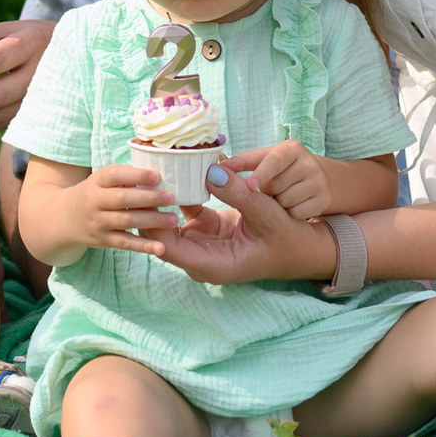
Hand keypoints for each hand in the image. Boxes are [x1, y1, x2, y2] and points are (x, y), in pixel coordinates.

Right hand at [22, 163, 179, 263]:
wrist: (63, 219)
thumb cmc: (93, 194)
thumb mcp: (101, 181)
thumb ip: (124, 176)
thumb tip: (158, 168)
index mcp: (96, 181)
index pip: (114, 174)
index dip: (135, 175)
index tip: (156, 175)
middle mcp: (94, 201)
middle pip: (122, 199)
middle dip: (148, 198)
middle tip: (171, 197)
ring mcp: (97, 222)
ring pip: (126, 221)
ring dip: (151, 221)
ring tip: (173, 218)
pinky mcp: (102, 240)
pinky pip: (125, 243)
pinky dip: (143, 246)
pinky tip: (161, 248)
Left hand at [153, 170, 336, 287]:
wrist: (300, 248)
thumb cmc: (288, 239)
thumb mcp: (268, 215)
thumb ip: (241, 194)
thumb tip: (211, 171)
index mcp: (213, 266)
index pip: (168, 249)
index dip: (150, 224)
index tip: (139, 197)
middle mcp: (201, 259)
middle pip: (162, 236)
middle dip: (149, 209)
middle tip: (135, 179)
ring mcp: (202, 243)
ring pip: (170, 222)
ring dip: (160, 199)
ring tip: (147, 171)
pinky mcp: (206, 229)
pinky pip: (185, 209)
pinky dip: (179, 192)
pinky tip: (170, 171)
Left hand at [222, 141, 332, 220]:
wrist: (315, 179)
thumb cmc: (280, 169)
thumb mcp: (263, 160)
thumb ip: (241, 163)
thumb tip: (216, 169)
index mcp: (292, 148)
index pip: (275, 161)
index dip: (261, 173)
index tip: (249, 186)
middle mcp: (309, 162)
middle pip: (277, 185)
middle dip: (267, 192)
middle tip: (268, 190)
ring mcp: (320, 181)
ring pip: (287, 201)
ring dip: (277, 204)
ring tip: (280, 197)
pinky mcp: (325, 199)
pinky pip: (298, 213)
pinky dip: (290, 214)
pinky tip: (291, 206)